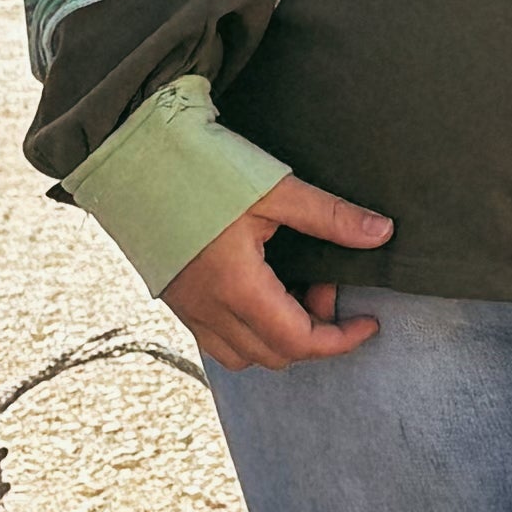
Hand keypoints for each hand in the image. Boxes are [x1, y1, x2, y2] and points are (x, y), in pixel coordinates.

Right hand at [161, 176, 393, 367]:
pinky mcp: (176, 298)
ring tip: (296, 288)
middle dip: (314, 333)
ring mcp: (187, 307)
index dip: (341, 340)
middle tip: (326, 284)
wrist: (131, 157)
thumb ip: (330, 217)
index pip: (298, 342)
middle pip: (274, 355)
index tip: (367, 323)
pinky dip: (250, 331)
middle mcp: (208, 308)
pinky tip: (264, 290)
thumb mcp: (273, 189)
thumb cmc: (199, 168)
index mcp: (236, 286)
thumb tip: (380, 233)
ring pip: (243, 354)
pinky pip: (218, 339)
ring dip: (280, 336)